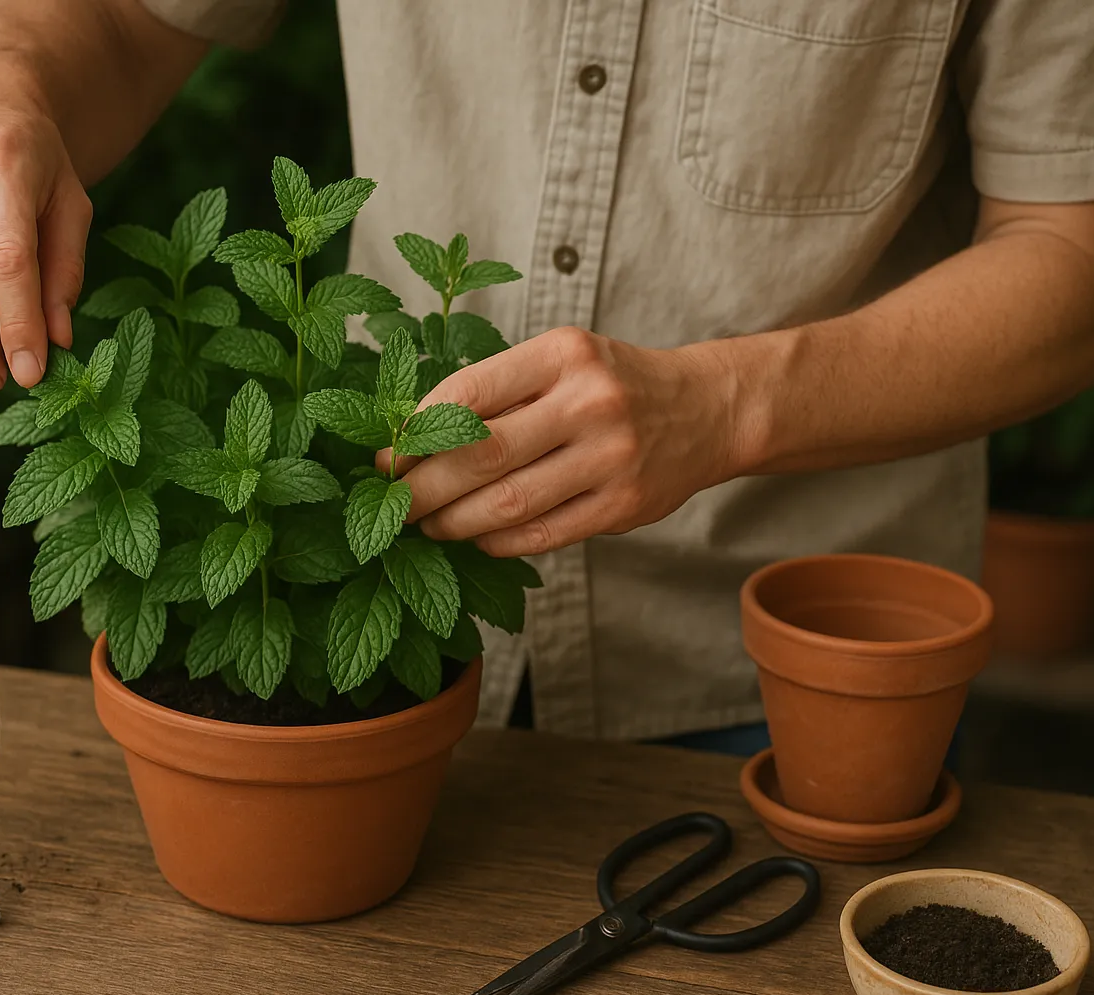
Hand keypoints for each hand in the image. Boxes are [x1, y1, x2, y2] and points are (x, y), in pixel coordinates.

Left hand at [384, 328, 738, 556]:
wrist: (707, 409)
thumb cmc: (611, 383)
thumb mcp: (561, 361)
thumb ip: (499, 391)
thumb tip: (411, 437)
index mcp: (562, 354)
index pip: (467, 393)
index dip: (416, 431)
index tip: (387, 456)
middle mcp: (589, 403)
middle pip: (480, 455)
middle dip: (422, 486)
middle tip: (391, 502)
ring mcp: (611, 458)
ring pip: (508, 503)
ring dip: (453, 521)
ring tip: (426, 524)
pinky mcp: (624, 507)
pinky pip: (543, 534)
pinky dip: (498, 541)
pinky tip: (475, 538)